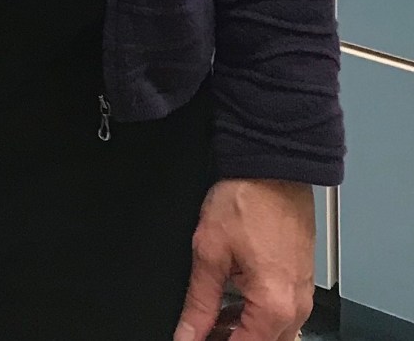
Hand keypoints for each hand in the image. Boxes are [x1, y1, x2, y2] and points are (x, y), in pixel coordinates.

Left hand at [175, 179, 313, 340]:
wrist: (274, 166)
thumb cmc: (248, 199)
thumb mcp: (210, 251)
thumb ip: (199, 302)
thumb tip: (186, 334)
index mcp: (274, 306)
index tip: (194, 339)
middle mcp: (296, 307)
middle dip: (230, 340)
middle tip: (200, 330)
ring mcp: (302, 295)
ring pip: (274, 334)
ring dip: (243, 331)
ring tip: (211, 319)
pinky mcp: (301, 281)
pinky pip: (282, 314)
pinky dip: (256, 316)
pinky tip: (231, 304)